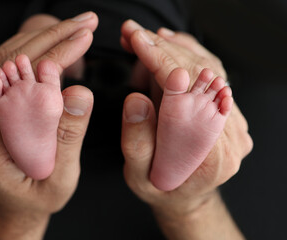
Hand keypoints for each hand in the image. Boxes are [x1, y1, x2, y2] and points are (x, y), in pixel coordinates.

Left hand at [0, 12, 97, 239]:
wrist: (14, 203)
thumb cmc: (37, 196)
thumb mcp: (60, 177)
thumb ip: (68, 136)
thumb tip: (81, 92)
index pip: (25, 84)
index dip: (58, 56)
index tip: (85, 38)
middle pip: (10, 62)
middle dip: (52, 36)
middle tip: (85, 23)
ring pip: (6, 58)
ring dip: (42, 37)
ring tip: (73, 27)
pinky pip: (6, 66)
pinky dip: (32, 49)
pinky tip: (53, 43)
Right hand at [120, 20, 251, 238]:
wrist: (183, 195)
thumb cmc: (160, 188)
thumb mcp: (138, 176)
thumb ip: (137, 142)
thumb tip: (136, 100)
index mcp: (210, 157)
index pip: (186, 95)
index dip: (160, 64)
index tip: (138, 43)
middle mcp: (229, 136)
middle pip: (200, 79)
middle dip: (163, 50)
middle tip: (133, 34)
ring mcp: (232, 122)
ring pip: (208, 70)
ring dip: (175, 49)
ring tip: (145, 38)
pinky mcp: (226, 111)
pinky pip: (212, 73)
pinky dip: (188, 55)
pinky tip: (169, 45)